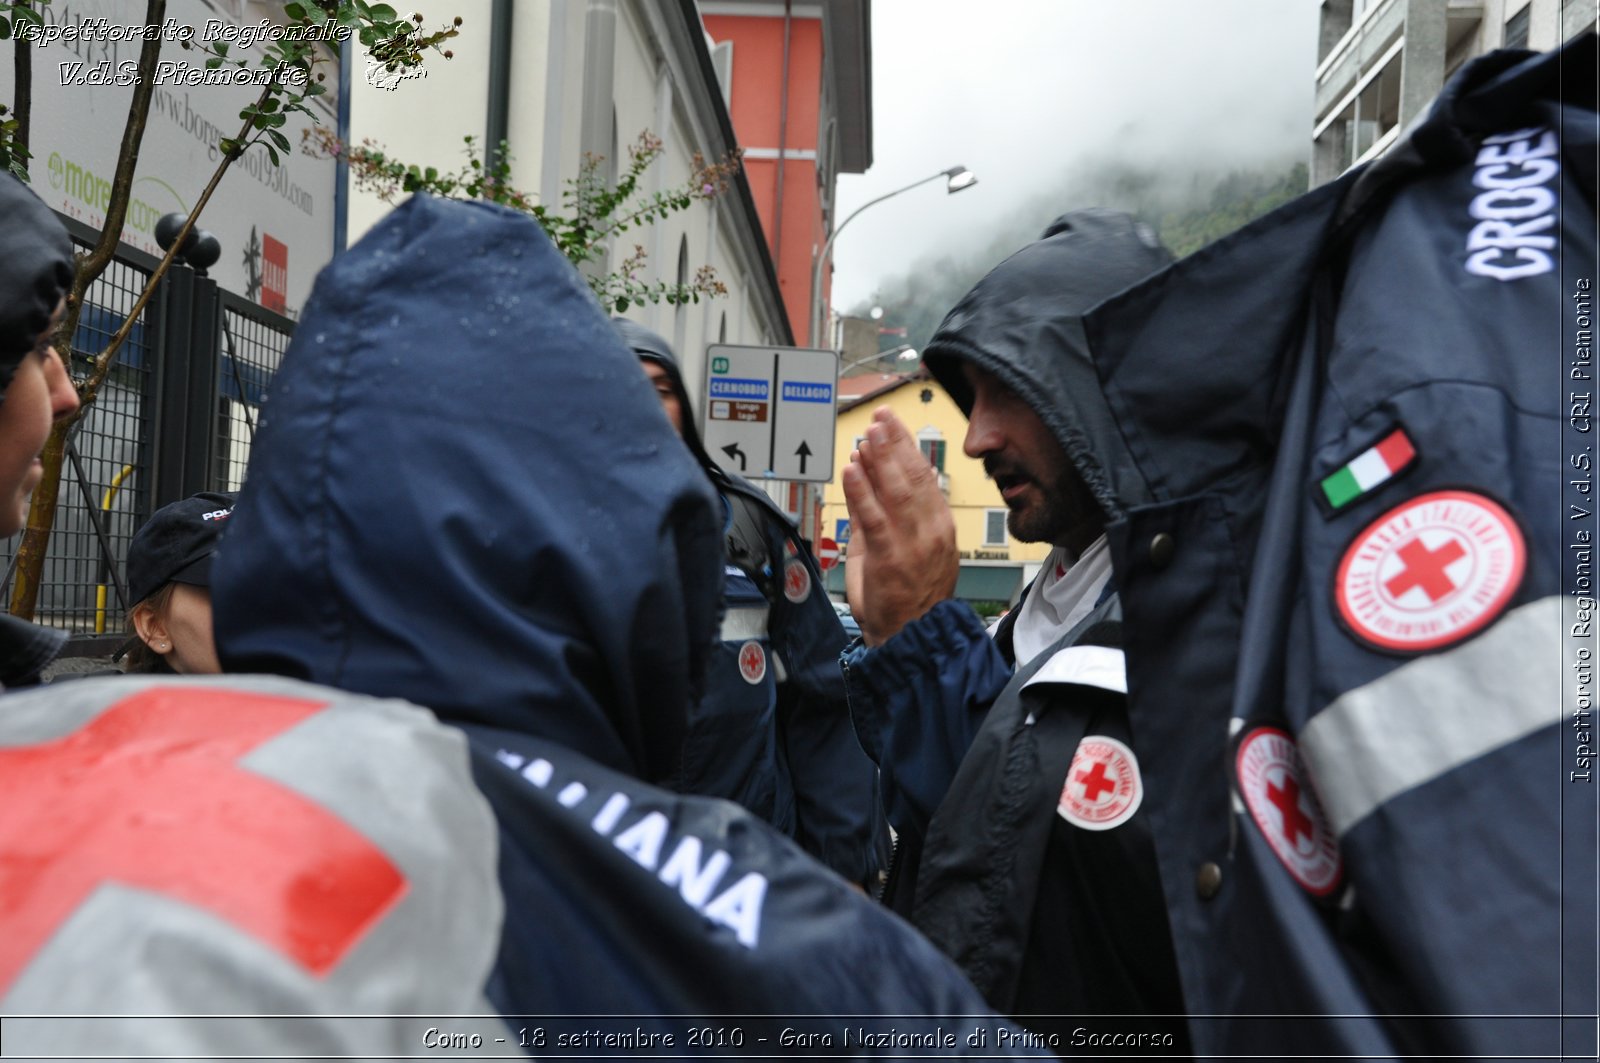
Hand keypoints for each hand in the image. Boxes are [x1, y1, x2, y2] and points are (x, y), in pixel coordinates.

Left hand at [842, 407, 958, 645]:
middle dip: (894, 444)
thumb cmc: (909, 600)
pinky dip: (862, 492)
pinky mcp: (890, 559)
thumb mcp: (902, 551)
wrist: (914, 638)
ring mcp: (912, 545)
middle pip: (913, 477)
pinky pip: (874, 520)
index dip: (907, 447)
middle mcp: (930, 531)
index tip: (892, 426)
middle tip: (880, 419)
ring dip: (880, 460)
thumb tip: (864, 487)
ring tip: (866, 436)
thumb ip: (882, 520)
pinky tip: (852, 470)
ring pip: (896, 492)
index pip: (925, 476)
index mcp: (938, 526)